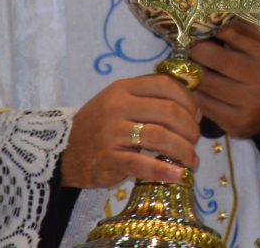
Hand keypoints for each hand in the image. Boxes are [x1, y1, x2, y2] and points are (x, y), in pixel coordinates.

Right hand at [61, 74, 200, 187]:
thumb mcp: (118, 101)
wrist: (63, 151)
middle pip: (169, 112)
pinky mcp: (110, 159)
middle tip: (195, 141)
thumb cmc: (100, 125)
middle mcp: (117, 106)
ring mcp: (112, 132)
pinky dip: (165, 171)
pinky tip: (178, 175)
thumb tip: (192, 107)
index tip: (196, 116)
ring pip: (161, 137)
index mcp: (123, 87)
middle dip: (190, 128)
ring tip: (191, 160)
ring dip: (184, 150)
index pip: (165, 85)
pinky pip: (144, 165)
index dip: (188, 100)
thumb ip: (149, 98)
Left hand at [189, 19, 259, 137]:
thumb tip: (206, 16)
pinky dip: (192, 92)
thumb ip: (237, 30)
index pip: (230, 32)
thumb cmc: (258, 69)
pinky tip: (192, 86)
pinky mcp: (236, 121)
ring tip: (186, 66)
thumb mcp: (257, 46)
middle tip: (187, 47)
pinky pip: (202, 103)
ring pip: (204, 82)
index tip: (194, 27)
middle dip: (195, 50)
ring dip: (189, 72)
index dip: (207, 28)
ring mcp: (249, 102)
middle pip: (213, 57)